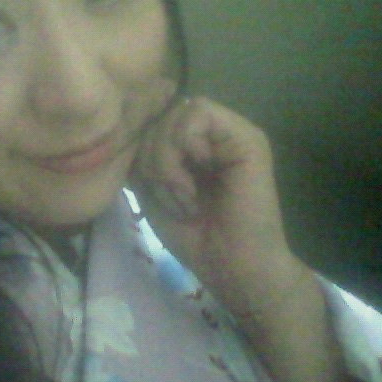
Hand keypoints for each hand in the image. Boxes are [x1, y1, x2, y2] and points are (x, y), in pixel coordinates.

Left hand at [131, 87, 309, 317]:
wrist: (232, 268)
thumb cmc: (194, 237)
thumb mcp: (153, 192)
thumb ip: (144, 158)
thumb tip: (133, 132)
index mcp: (195, 146)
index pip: (156, 122)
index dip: (144, 155)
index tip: (155, 194)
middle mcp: (215, 135)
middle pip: (164, 117)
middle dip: (154, 162)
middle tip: (173, 201)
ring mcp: (234, 133)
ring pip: (178, 113)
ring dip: (167, 161)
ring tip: (185, 199)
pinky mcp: (248, 139)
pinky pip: (198, 114)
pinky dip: (181, 151)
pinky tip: (193, 186)